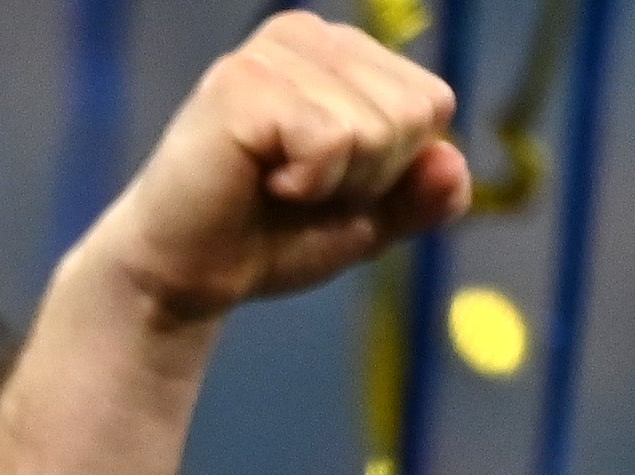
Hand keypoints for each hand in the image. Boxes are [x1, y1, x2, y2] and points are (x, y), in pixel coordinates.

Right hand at [83, 12, 467, 328]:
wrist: (181, 279)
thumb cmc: (265, 238)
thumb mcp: (366, 220)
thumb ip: (422, 196)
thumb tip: (452, 163)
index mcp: (342, 52)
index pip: (432, 103)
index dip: (392, 169)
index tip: (326, 186)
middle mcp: (309, 35)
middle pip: (414, 113)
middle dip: (368, 178)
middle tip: (296, 191)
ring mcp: (274, 52)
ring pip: (378, 127)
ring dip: (334, 185)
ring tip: (275, 186)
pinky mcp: (243, 83)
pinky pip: (332, 140)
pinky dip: (306, 183)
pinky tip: (258, 182)